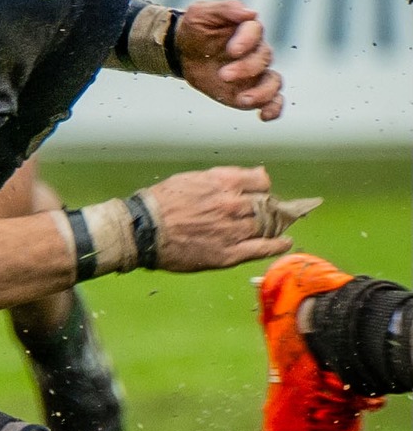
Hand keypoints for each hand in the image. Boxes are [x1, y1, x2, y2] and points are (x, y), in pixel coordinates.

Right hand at [142, 165, 316, 271]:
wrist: (144, 229)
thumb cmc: (161, 202)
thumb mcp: (190, 178)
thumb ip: (222, 178)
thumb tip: (248, 177)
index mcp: (223, 184)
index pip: (261, 181)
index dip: (261, 186)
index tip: (260, 191)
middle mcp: (233, 205)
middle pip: (266, 204)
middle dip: (268, 207)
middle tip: (266, 211)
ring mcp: (234, 230)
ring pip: (267, 225)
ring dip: (273, 225)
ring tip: (275, 226)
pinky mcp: (229, 253)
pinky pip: (262, 248)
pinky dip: (277, 246)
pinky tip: (285, 243)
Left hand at [176, 0, 283, 120]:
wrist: (183, 51)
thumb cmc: (195, 29)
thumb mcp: (201, 13)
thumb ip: (225, 10)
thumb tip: (250, 13)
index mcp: (246, 29)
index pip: (255, 31)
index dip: (246, 41)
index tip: (231, 50)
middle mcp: (256, 51)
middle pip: (263, 58)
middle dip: (245, 68)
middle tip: (223, 75)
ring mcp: (257, 73)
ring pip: (274, 82)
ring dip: (262, 92)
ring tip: (243, 99)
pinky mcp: (252, 90)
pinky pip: (273, 101)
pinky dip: (274, 108)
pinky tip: (263, 115)